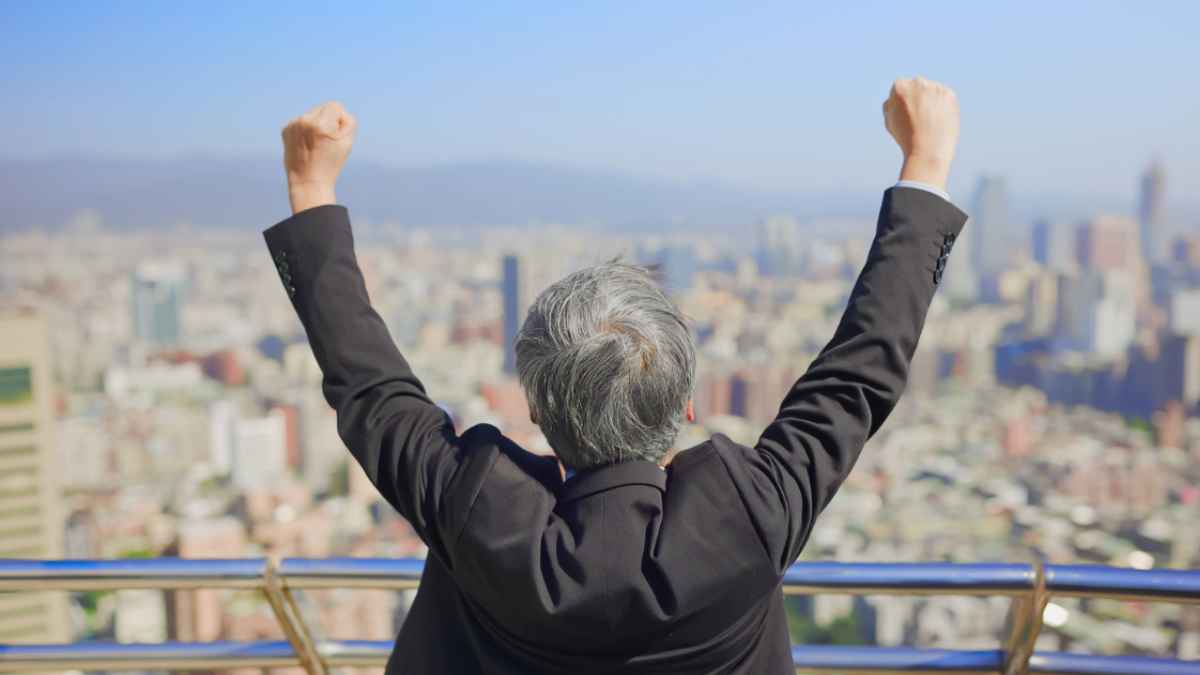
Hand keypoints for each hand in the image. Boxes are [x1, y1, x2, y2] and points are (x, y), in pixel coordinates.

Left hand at [281, 101, 356, 213]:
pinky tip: (306, 145)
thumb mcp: (347, 142)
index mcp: (320, 124)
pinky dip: (306, 131)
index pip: (335, 106)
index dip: (340, 120)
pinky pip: (301, 122)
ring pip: (312, 115)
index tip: (336, 136)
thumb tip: (338, 112)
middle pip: (323, 108)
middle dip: (328, 122)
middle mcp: (304, 121)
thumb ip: (348, 120)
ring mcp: (293, 125)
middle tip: (326, 143)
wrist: (308, 181)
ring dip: (316, 126)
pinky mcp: (285, 130)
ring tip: (315, 145)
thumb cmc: (331, 163)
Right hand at [882, 77, 958, 191]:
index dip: (902, 104)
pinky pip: (945, 97)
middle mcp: (917, 82)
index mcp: (899, 86)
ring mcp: (935, 87)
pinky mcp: (950, 94)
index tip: (904, 117)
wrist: (928, 150)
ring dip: (931, 102)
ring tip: (929, 122)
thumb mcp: (889, 120)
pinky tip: (939, 120)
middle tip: (918, 120)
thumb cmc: (906, 138)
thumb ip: (891, 104)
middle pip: (916, 87)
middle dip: (917, 99)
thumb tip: (896, 98)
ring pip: (932, 92)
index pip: (900, 88)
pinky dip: (943, 107)